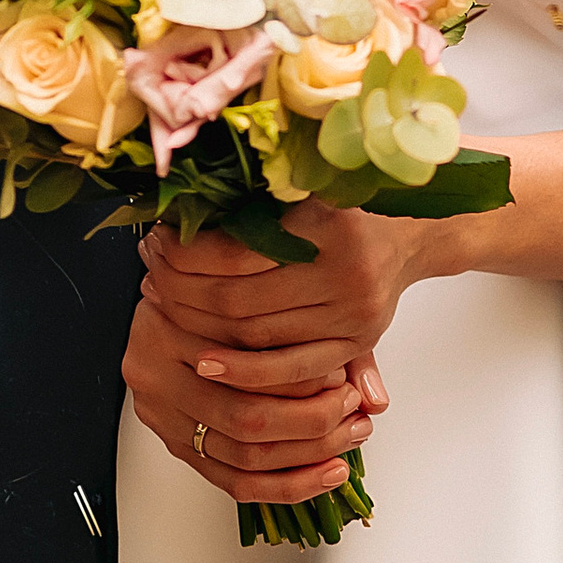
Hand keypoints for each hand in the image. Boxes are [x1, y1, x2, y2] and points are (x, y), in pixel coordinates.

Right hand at [123, 283, 378, 508]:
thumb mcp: (257, 296)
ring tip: (348, 439)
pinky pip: (233, 484)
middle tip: (351, 409)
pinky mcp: (175, 446)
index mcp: (168, 323)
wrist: (163, 297)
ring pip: (243, 455)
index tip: (342, 376)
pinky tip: (325, 474)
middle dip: (310, 420)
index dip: (303, 377)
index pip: (246, 362)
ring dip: (306, 455)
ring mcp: (161, 415)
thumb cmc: (218, 296)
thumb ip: (317, 338)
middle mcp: (154, 373)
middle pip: (244, 415)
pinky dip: (286, 485)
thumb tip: (375, 397)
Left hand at [139, 199, 441, 383]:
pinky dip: (242, 371)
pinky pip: (288, 371)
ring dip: (202, 329)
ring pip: (258, 336)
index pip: (237, 249)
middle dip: (182, 291)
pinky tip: (205, 361)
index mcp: (325, 222)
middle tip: (150, 276)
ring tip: (165, 310)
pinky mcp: (355, 346)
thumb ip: (258, 204)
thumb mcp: (308, 191)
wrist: (411, 238)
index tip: (157, 243)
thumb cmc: (345, 211)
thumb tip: (187, 207)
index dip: (187, 253)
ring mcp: (351, 314)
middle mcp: (343, 270)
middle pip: (240, 297)